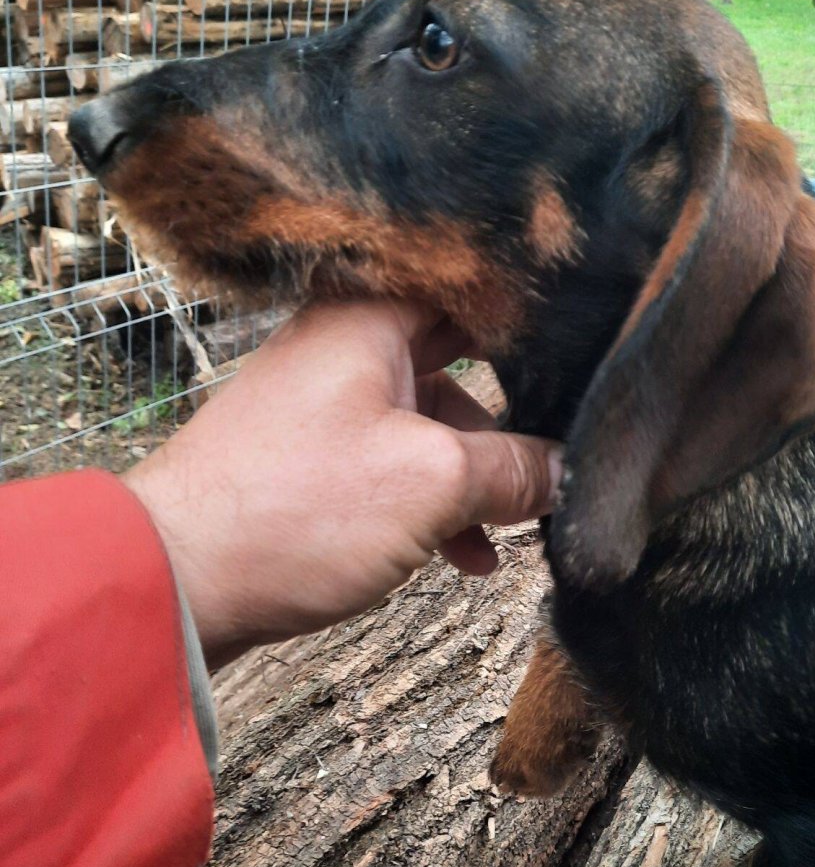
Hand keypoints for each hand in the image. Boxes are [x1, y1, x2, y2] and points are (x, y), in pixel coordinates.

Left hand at [122, 300, 561, 667]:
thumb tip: (569, 471)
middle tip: (570, 434)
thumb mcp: (431, 484)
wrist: (174, 581)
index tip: (588, 351)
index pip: (474, 286)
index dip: (536, 318)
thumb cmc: (295, 509)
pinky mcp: (316, 453)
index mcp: (372, 316)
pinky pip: (397, 457)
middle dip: (515, 407)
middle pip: (460, 354)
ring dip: (478, 469)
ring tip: (517, 526)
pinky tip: (466, 555)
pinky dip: (435, 497)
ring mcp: (330, 398)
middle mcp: (349, 342)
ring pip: (432, 415)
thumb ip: (514, 468)